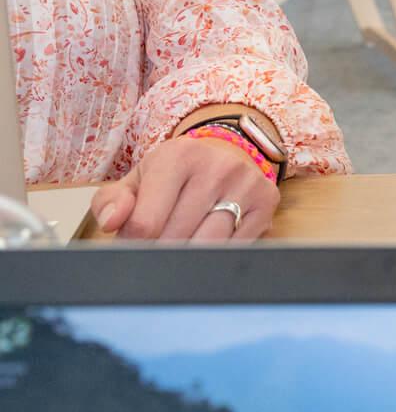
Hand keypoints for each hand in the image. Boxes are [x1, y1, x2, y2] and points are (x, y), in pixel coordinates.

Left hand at [89, 134, 278, 243]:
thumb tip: (111, 222)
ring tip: (180, 248)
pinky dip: (217, 254)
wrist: (225, 154)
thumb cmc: (175, 174)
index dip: (133, 244)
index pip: (145, 224)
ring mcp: (246, 183)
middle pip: (176, 238)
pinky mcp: (267, 201)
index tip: (135, 243)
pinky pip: (236, 247)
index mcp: (177, 157)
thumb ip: (111, 201)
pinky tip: (209, 243)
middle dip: (160, 251)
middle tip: (156, 248)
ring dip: (189, 257)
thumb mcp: (138, 179)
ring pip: (208, 246)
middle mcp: (217, 166)